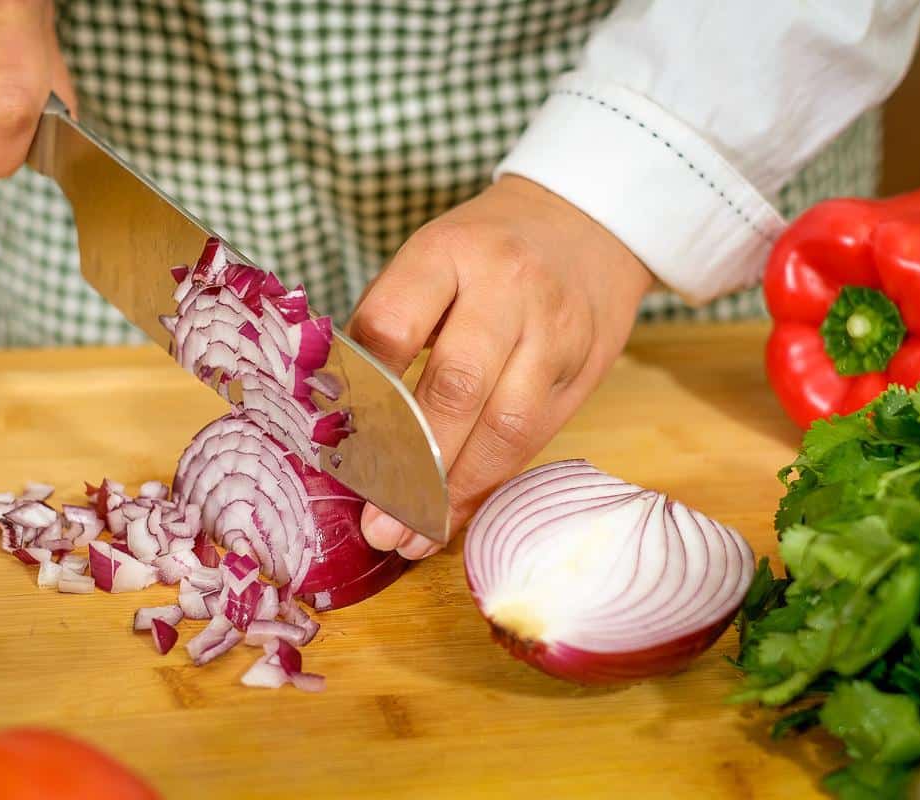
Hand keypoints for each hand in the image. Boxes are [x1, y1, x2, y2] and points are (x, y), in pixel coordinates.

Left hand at [349, 175, 652, 558]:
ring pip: (504, 427)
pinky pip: (533, 440)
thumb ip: (389, 321)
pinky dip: (489, 485)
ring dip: (453, 492)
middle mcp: (507, 288)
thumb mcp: (430, 256)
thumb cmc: (485, 250)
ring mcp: (554, 332)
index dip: (361, 393)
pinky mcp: (584, 371)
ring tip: (411, 536)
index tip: (334, 447)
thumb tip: (337, 409)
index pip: (392, 325)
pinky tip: (453, 515)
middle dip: (410, 464)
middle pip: (455, 387)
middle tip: (376, 522)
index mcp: (449, 250)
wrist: (585, 226)